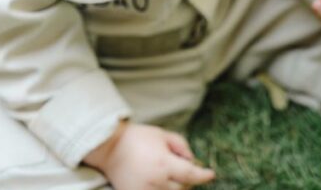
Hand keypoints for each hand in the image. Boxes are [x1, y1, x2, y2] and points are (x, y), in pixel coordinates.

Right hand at [83, 121, 214, 189]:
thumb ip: (182, 147)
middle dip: (188, 180)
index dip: (204, 176)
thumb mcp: (164, 135)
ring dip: (175, 187)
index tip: (211, 174)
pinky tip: (162, 183)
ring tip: (170, 176)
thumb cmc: (138, 138)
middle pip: (183, 188)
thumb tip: (192, 161)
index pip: (191, 175)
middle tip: (184, 170)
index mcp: (164, 164)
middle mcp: (155, 181)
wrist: (109, 148)